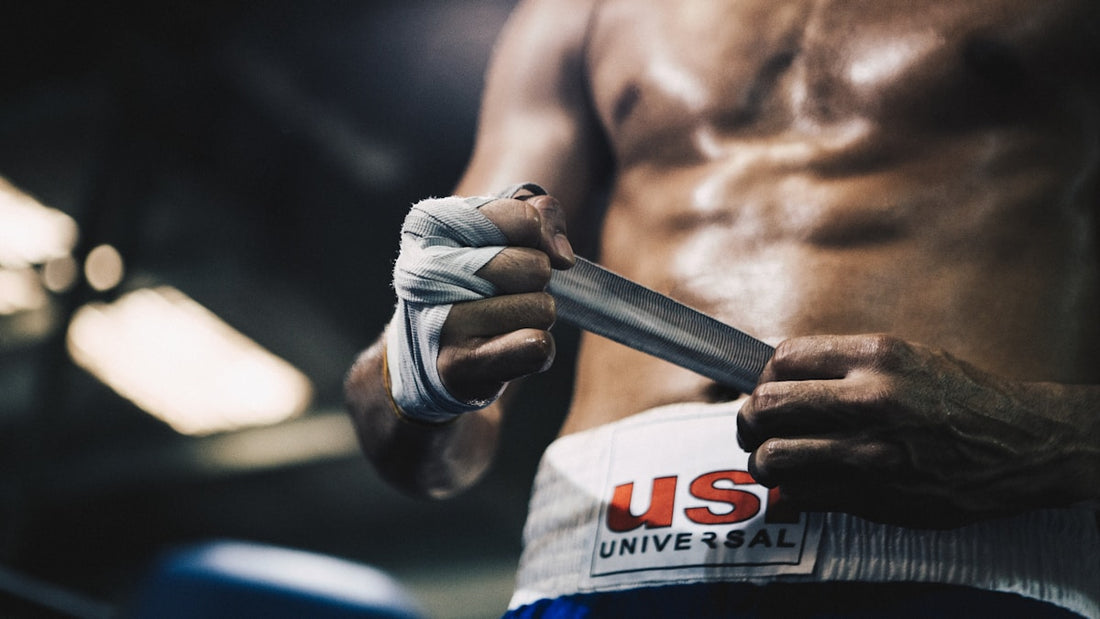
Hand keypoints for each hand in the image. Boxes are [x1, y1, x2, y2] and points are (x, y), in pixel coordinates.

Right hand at [438, 191, 574, 403]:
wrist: (431, 348)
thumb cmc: (476, 278)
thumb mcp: (504, 231)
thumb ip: (543, 216)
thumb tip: (562, 256)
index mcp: (434, 224)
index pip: (525, 220)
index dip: (538, 237)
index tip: (521, 247)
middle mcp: (428, 268)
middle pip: (537, 267)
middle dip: (536, 281)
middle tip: (505, 291)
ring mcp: (442, 319)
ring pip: (542, 309)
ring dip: (534, 317)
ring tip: (501, 320)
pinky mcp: (459, 364)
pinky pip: (536, 347)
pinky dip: (537, 349)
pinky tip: (510, 347)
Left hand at [737, 334, 1081, 527]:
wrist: (1020, 445)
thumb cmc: (959, 399)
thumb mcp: (905, 357)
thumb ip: (843, 365)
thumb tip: (776, 376)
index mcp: (876, 355)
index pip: (781, 358)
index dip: (762, 377)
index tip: (766, 390)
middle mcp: (869, 399)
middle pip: (765, 406)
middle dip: (749, 421)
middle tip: (755, 430)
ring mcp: (870, 450)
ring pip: (773, 457)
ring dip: (763, 462)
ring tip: (775, 462)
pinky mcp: (874, 494)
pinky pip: (802, 495)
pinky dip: (792, 494)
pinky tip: (805, 487)